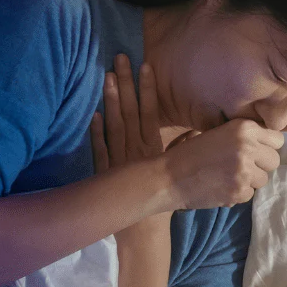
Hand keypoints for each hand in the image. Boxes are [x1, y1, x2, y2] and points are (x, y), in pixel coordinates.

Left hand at [90, 53, 171, 234]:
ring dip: (111, 100)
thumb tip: (193, 133)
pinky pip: (98, 148)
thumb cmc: (165, 202)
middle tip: (119, 58)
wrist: (143, 229)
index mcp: (154, 149)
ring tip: (106, 76)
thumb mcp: (179, 172)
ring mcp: (117, 159)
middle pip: (130, 112)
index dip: (148, 89)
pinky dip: (95, 132)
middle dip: (126, 84)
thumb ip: (184, 150)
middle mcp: (135, 150)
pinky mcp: (104, 171)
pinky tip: (93, 114)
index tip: (145, 66)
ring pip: (114, 125)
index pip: (151, 113)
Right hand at [161, 118, 283, 210]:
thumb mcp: (217, 133)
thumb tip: (266, 144)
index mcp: (243, 128)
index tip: (254, 150)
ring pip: (263, 179)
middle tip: (241, 166)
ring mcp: (245, 171)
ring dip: (250, 180)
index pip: (277, 139)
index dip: (266, 146)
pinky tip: (221, 187)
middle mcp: (248, 147)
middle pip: (274, 160)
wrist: (169, 177)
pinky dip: (238, 193)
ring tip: (228, 176)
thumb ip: (242, 136)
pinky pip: (250, 194)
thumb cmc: (189, 152)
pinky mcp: (239, 192)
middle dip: (260, 165)